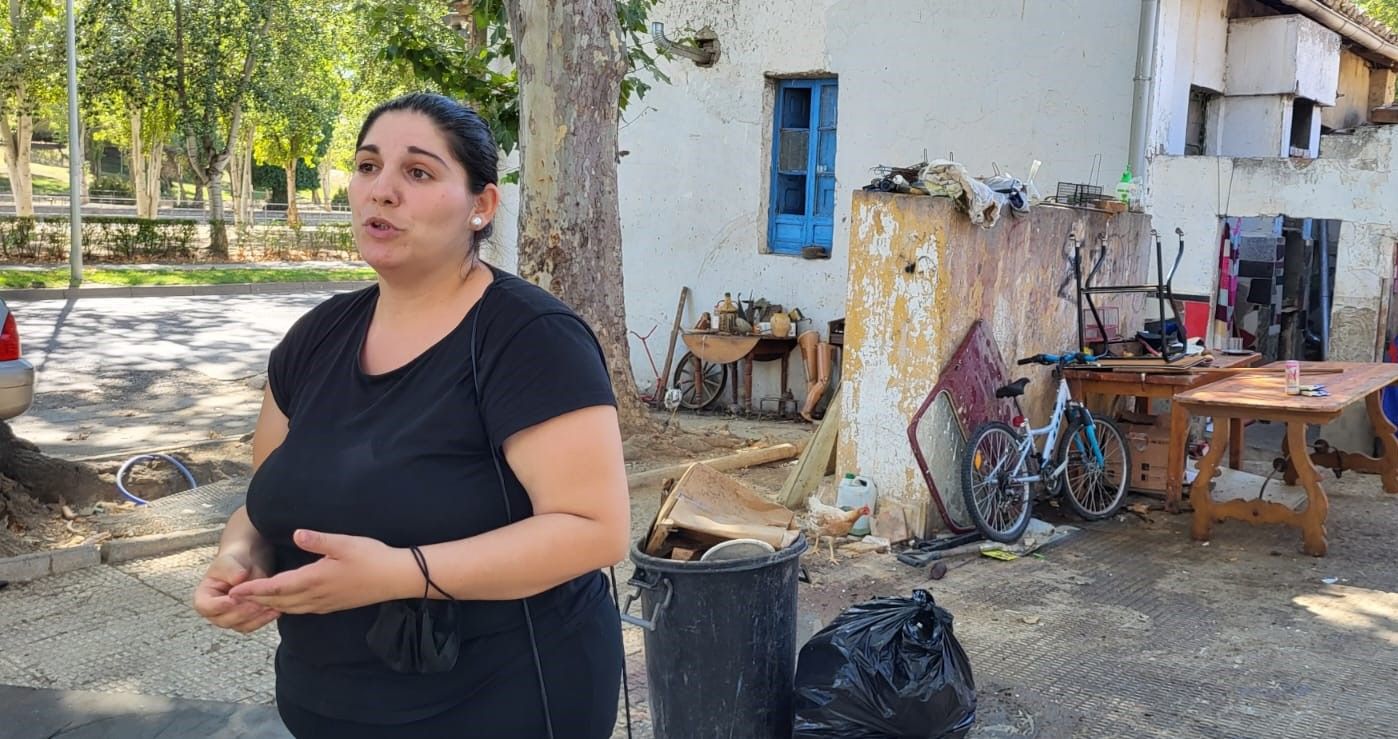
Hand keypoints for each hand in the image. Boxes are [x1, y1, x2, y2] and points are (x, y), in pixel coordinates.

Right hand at [193, 548, 279, 633]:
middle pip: (224, 620)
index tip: (233, 599)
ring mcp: (230, 617)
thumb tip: (239, 578)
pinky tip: (276, 610)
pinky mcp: (245, 619)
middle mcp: (215, 611)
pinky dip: (264, 619)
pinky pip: (253, 625)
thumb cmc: (236, 559)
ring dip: (255, 617)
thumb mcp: (231, 560)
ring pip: (240, 625)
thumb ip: (231, 570)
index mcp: (204, 596)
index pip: (206, 607)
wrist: (250, 561)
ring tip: (270, 605)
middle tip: (257, 602)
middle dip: (242, 612)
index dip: (219, 606)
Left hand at [227, 529, 411, 614]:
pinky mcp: (331, 605)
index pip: (276, 587)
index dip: (253, 589)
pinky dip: (285, 608)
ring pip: (288, 608)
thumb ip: (318, 539)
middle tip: (233, 599)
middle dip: (254, 600)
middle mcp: (315, 595)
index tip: (234, 590)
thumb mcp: (345, 543)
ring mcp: (324, 603)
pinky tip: (283, 605)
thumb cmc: (372, 558)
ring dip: (268, 606)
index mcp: (314, 579)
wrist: (395, 578)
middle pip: (278, 601)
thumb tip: (296, 532)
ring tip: (252, 603)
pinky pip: (301, 610)